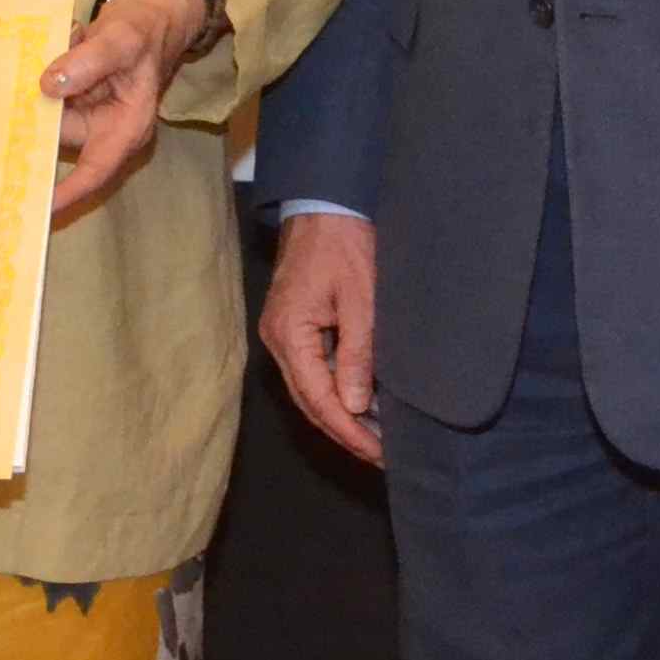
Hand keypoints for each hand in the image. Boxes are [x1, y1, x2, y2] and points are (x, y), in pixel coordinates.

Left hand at [39, 0, 205, 222]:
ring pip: (49, 112)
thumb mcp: (121, 41)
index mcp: (125, 127)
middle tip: (8, 100)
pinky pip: (50, 93)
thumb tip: (49, 86)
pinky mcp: (76, 93)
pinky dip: (48, 70)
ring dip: (44, 83)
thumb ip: (88, 62)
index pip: (94, 170)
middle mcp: (105, 126)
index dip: (66, 192)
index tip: (36, 205)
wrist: (154, 9)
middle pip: (59, 137)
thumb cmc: (146, 29)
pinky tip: (62, 41)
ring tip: (59, 48)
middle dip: (36, 119)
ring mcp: (89, 110)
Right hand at [257, 212, 382, 465]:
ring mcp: (282, 334)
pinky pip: (312, 370)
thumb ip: (357, 354)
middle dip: (345, 432)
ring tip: (375, 438)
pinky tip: (361, 403)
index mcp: (289, 335)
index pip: (318, 399)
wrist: (324, 203)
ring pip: (310, 389)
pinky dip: (336, 391)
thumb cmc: (345, 246)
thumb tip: (354, 405)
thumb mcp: (361, 300)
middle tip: (381, 456)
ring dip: (341, 415)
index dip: (349, 430)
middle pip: (309, 402)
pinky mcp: (293, 326)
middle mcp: (277, 341)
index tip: (379, 452)